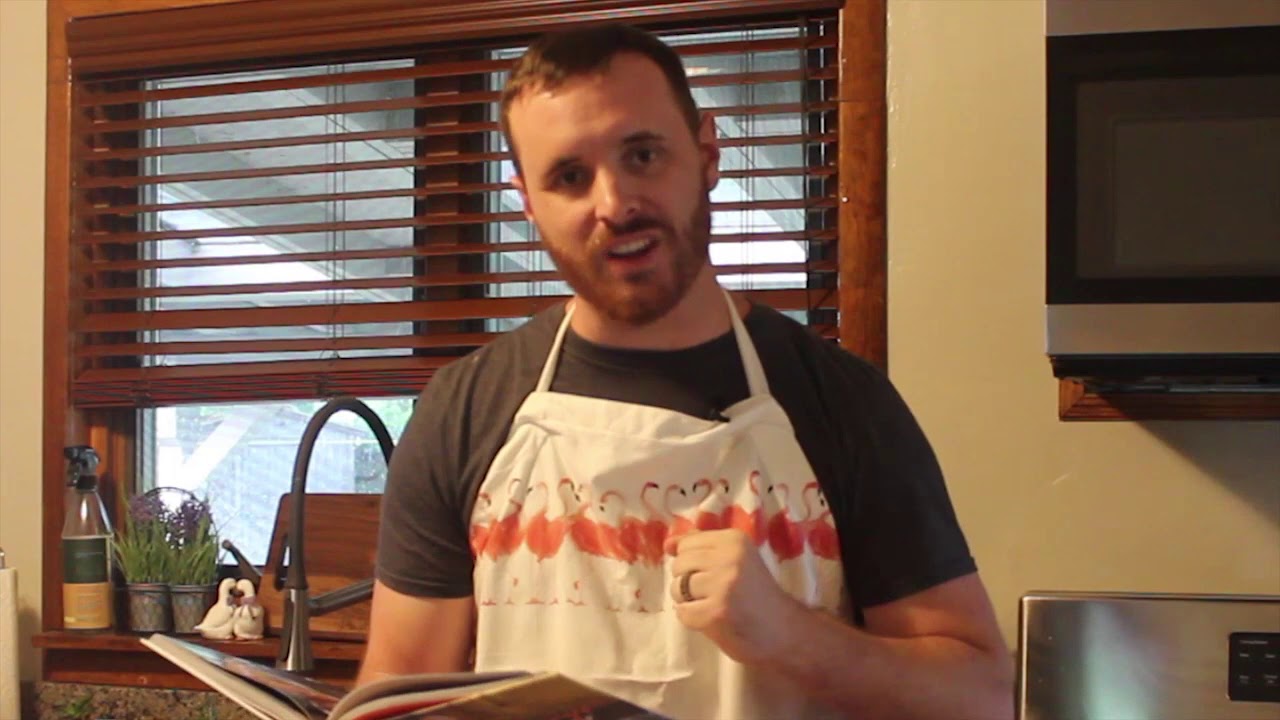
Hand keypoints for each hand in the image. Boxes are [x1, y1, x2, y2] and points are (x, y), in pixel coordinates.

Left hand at [665, 529, 799, 665]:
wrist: (785, 631)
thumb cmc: (756, 594)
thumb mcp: (736, 559)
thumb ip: (703, 548)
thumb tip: (668, 544)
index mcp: (734, 540)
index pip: (686, 544)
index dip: (692, 563)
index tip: (712, 574)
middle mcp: (729, 557)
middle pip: (679, 566)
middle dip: (688, 582)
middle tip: (714, 594)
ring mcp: (722, 585)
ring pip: (677, 589)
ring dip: (690, 601)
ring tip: (713, 606)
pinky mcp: (716, 612)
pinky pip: (683, 612)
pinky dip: (692, 619)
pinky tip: (714, 620)